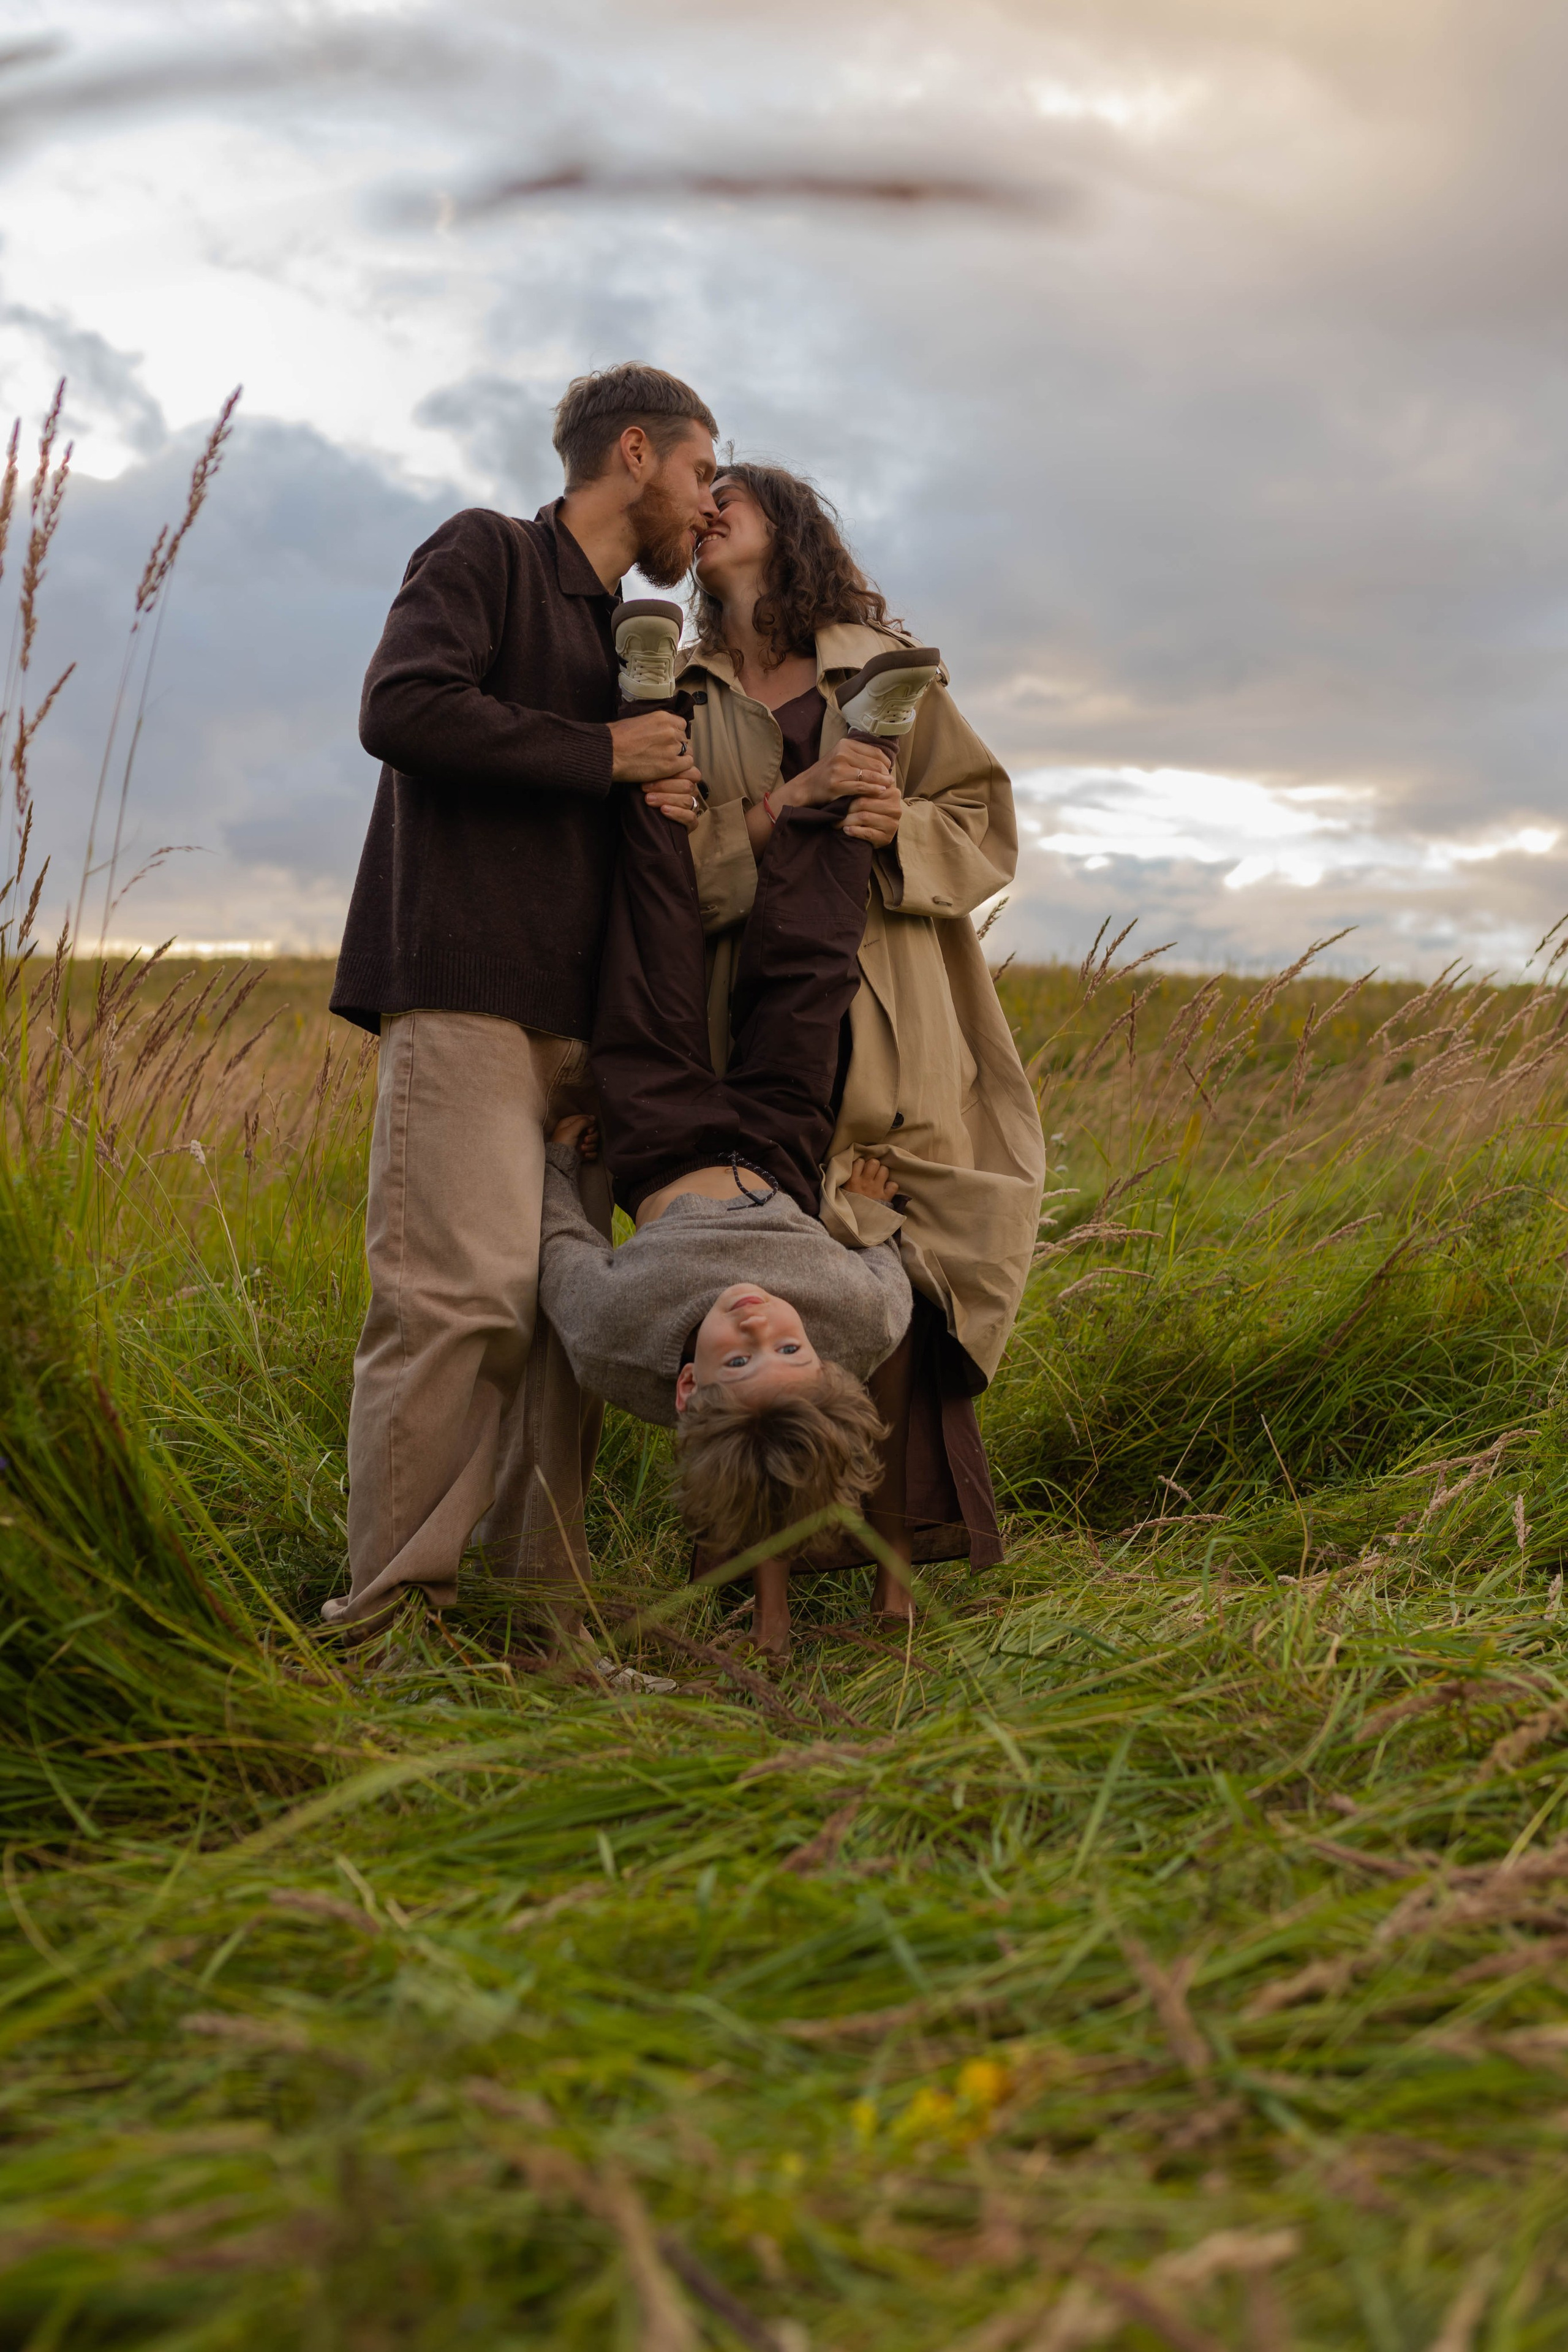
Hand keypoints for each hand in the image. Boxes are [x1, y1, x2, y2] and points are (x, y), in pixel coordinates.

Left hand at [551, 1113, 599, 1159]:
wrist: (560, 1161)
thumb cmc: (563, 1143)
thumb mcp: (571, 1130)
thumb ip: (583, 1121)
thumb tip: (593, 1117)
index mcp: (570, 1124)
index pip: (586, 1119)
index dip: (590, 1124)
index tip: (589, 1130)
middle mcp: (576, 1132)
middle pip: (592, 1131)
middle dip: (592, 1136)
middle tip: (586, 1140)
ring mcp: (581, 1143)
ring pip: (594, 1141)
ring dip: (590, 1145)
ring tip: (583, 1148)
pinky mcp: (583, 1152)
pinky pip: (593, 1151)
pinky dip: (591, 1153)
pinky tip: (585, 1155)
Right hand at [609, 711, 700, 785]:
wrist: (610, 753)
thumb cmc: (616, 737)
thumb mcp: (637, 721)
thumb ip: (653, 726)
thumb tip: (656, 732)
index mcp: (663, 717)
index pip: (681, 725)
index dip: (675, 734)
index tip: (667, 741)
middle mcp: (671, 730)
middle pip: (684, 739)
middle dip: (676, 746)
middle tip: (664, 754)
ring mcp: (673, 747)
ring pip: (687, 752)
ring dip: (679, 758)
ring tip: (666, 763)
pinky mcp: (671, 765)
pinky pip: (687, 764)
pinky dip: (681, 768)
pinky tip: (670, 770)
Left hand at [640, 776, 703, 830]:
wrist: (645, 824)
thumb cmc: (648, 794)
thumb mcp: (651, 780)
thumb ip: (656, 771)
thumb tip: (650, 759)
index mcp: (686, 778)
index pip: (689, 771)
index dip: (673, 771)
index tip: (651, 772)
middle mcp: (692, 792)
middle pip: (687, 785)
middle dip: (664, 786)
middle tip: (644, 788)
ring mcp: (693, 807)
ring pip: (686, 800)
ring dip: (666, 799)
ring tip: (649, 800)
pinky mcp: (691, 823)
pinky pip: (690, 817)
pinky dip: (677, 813)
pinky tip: (664, 810)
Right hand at [780, 735, 894, 810]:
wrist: (806, 786)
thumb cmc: (827, 773)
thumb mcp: (841, 757)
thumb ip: (859, 756)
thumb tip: (884, 761)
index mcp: (845, 744)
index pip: (874, 751)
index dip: (885, 761)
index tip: (888, 769)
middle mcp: (841, 754)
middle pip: (874, 763)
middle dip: (885, 772)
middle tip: (891, 780)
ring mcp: (838, 769)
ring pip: (869, 775)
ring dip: (882, 781)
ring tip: (889, 785)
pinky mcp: (837, 785)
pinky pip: (861, 787)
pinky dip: (873, 789)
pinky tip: (880, 791)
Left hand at [841, 775, 902, 846]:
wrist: (882, 831)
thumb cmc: (873, 810)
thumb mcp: (871, 796)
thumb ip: (865, 788)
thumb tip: (845, 781)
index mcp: (893, 793)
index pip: (868, 789)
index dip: (851, 792)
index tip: (838, 794)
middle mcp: (895, 808)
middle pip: (864, 803)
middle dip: (846, 808)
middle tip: (834, 811)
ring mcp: (892, 823)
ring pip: (864, 817)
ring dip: (846, 820)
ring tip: (836, 822)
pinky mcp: (887, 837)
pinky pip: (867, 833)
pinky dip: (854, 831)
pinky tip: (846, 830)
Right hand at [844, 1154, 899, 1202]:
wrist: (853, 1226)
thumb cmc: (845, 1207)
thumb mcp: (840, 1192)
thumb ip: (844, 1180)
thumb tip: (848, 1169)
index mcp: (852, 1180)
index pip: (860, 1161)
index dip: (861, 1164)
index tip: (861, 1170)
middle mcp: (865, 1182)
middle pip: (874, 1163)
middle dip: (874, 1166)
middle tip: (871, 1174)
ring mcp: (876, 1189)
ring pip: (885, 1170)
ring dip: (882, 1174)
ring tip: (879, 1180)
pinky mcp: (885, 1198)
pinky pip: (893, 1185)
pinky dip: (891, 1187)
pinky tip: (886, 1191)